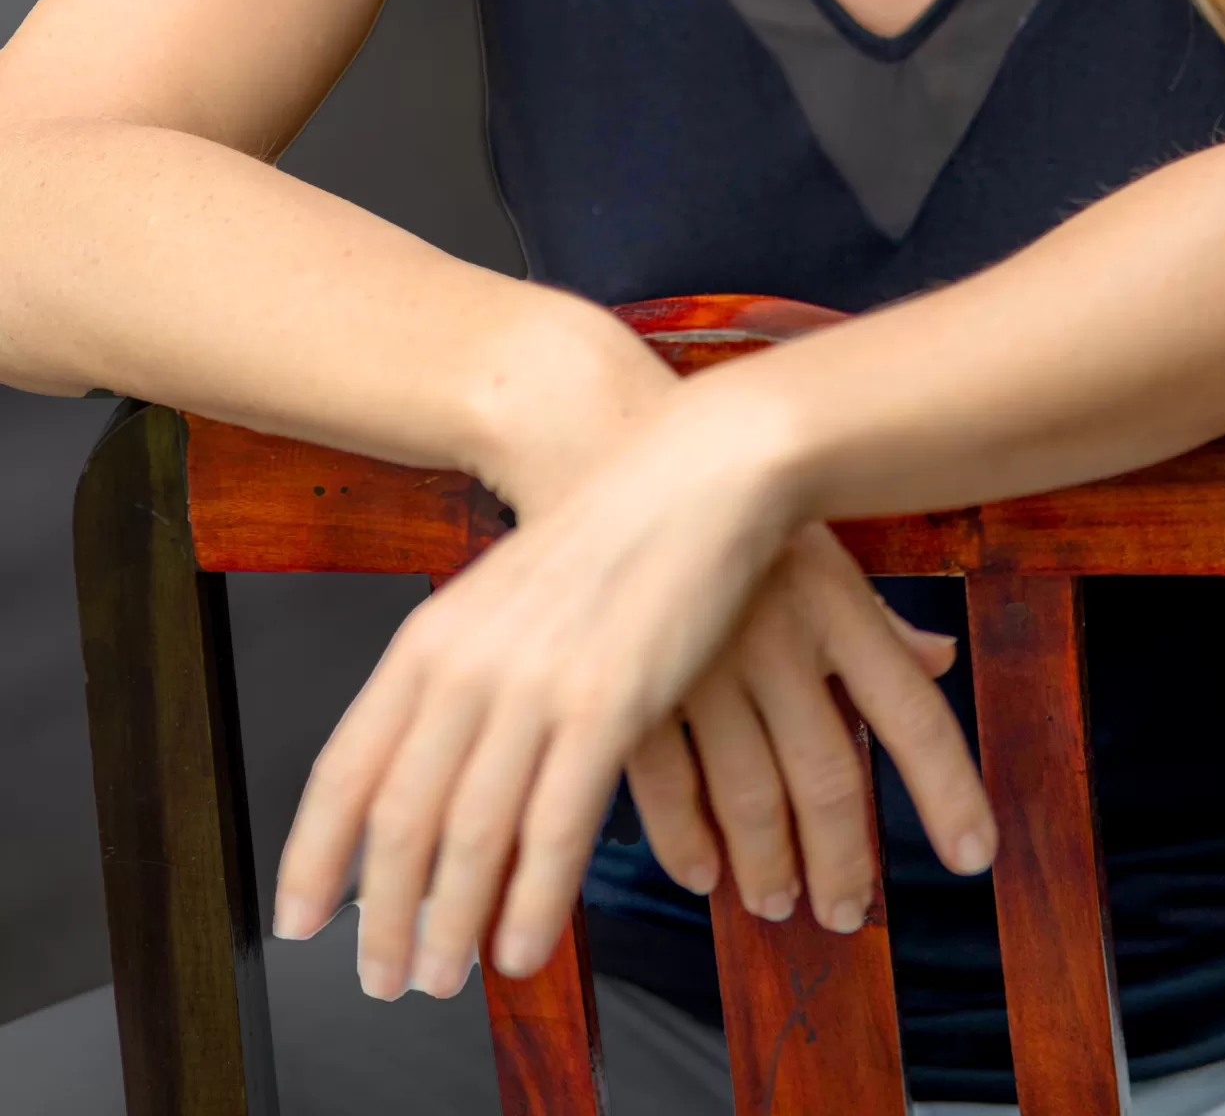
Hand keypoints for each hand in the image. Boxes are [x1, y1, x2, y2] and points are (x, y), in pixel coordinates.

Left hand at [275, 394, 794, 997]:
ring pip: (469, 833)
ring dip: (449, 922)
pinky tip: (522, 948)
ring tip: (442, 979)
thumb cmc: (610, 537)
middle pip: (399, 816)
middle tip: (381, 978)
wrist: (695, 476)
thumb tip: (425, 762)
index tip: (299, 919)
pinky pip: (556, 825)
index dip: (314, 856)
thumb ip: (460, 672)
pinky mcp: (609, 702)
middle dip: (382, 914)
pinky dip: (532, 901)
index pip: (345, 767)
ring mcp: (536, 683)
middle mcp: (468, 664)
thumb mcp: (505, 597)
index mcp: (432, 638)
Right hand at [625, 523, 995, 934]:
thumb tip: (940, 658)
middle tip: (846, 911)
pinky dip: (687, 840)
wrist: (604, 451)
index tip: (973, 856)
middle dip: (843, 860)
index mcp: (835, 602)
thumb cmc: (728, 511)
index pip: (912, 715)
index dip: (949, 793)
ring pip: (751, 797)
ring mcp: (703, 664)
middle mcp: (778, 637)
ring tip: (778, 901)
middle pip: (827, 778)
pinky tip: (705, 872)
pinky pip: (668, 784)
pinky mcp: (631, 682)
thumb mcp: (816, 551)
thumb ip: (878, 618)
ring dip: (769, 865)